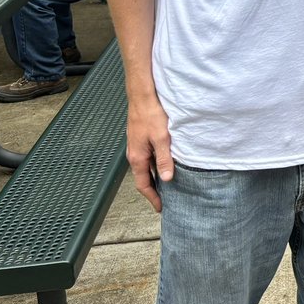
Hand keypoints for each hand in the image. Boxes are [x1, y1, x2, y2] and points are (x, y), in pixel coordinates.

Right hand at [126, 91, 173, 211]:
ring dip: (155, 177)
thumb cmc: (150, 115)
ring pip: (146, 167)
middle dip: (154, 190)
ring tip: (169, 184)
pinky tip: (166, 163)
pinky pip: (148, 157)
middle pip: (143, 177)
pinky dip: (155, 165)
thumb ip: (164, 159)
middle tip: (166, 199)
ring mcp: (137, 146)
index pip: (142, 184)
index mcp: (137, 157)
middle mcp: (134, 154)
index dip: (152, 197)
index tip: (160, 207)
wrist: (143, 96)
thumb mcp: (161, 139)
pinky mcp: (141, 139)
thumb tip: (167, 178)